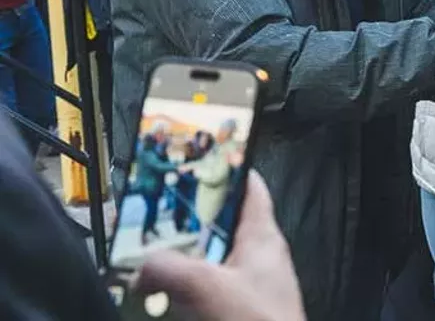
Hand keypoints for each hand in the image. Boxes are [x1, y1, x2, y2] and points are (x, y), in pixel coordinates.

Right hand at [134, 171, 304, 320]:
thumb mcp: (209, 287)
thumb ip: (171, 268)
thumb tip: (143, 264)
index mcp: (262, 236)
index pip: (248, 185)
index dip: (223, 168)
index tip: (193, 159)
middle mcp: (258, 255)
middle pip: (217, 223)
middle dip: (184, 220)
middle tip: (152, 216)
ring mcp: (249, 283)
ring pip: (207, 258)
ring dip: (179, 258)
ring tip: (146, 257)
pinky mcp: (237, 309)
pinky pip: (205, 289)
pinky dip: (183, 288)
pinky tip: (162, 295)